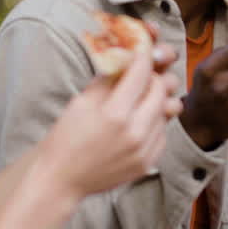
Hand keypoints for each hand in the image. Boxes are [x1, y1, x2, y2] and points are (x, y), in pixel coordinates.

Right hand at [29, 44, 181, 198]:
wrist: (61, 179)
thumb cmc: (66, 137)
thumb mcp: (82, 101)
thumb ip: (109, 78)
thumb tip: (127, 56)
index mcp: (115, 114)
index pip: (141, 72)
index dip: (143, 56)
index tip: (141, 49)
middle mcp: (135, 132)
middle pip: (161, 89)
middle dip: (153, 76)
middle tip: (141, 75)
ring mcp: (144, 150)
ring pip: (166, 110)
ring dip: (155, 99)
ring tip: (138, 99)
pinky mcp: (148, 162)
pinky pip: (162, 132)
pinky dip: (154, 122)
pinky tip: (136, 121)